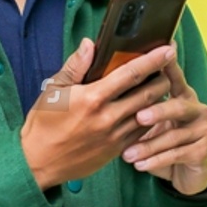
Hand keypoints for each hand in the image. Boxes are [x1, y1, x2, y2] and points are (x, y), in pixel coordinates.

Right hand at [19, 38, 175, 191]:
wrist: (38, 162)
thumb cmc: (43, 123)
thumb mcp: (54, 89)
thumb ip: (76, 65)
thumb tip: (90, 44)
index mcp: (93, 98)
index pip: (131, 74)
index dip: (153, 60)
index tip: (168, 49)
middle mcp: (108, 117)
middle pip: (148, 94)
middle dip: (163, 78)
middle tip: (168, 67)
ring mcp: (115, 136)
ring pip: (150, 114)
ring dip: (159, 99)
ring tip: (161, 85)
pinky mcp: (117, 150)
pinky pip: (142, 131)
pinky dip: (150, 118)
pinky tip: (149, 109)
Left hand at [118, 52, 206, 195]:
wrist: (182, 173)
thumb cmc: (156, 138)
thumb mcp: (142, 119)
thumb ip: (127, 96)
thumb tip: (102, 66)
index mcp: (180, 94)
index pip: (173, 76)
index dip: (168, 65)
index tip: (164, 52)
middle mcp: (195, 107)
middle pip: (178, 106)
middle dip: (159, 111)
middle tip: (139, 117)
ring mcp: (202, 129)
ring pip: (175, 134)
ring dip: (149, 145)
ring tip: (127, 154)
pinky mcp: (202, 150)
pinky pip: (178, 154)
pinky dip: (156, 160)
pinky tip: (139, 165)